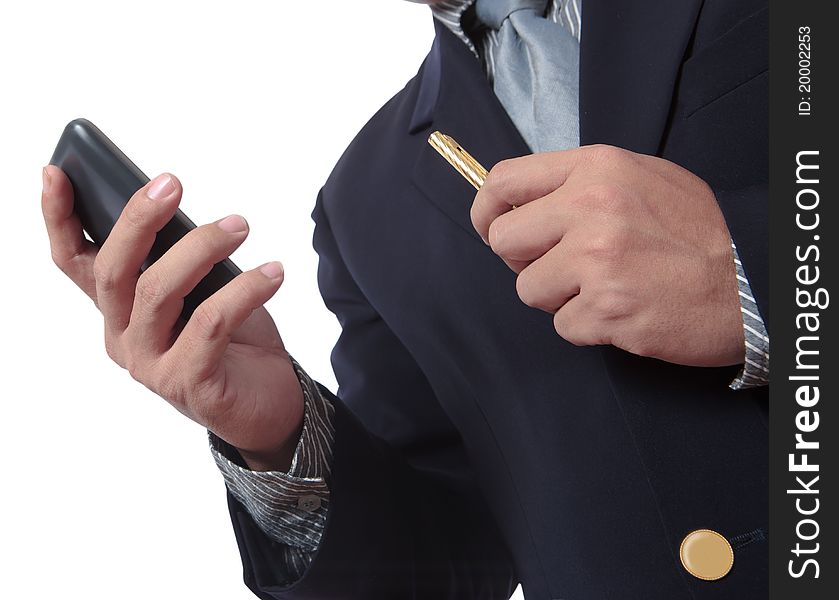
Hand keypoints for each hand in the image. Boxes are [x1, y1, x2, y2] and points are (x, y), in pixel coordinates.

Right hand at [41, 166, 303, 470]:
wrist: (270, 403)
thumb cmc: (234, 339)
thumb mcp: (203, 290)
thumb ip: (180, 259)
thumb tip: (175, 204)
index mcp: (119, 311)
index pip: (76, 263)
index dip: (59, 218)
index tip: (55, 171)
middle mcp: (124, 338)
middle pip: (113, 271)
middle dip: (138, 220)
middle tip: (173, 185)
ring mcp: (152, 365)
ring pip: (157, 293)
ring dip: (201, 249)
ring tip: (240, 226)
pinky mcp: (189, 384)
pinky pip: (210, 325)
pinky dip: (244, 291)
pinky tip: (273, 273)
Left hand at [471, 145, 743, 366]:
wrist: (750, 280)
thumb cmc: (698, 232)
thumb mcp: (642, 179)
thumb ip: (582, 184)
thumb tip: (526, 204)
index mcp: (596, 168)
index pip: (504, 181)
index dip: (487, 210)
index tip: (492, 228)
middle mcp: (591, 208)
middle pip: (504, 240)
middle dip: (523, 260)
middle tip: (558, 266)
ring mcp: (597, 260)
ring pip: (528, 289)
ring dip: (558, 297)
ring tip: (602, 288)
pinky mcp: (607, 308)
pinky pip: (562, 326)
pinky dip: (586, 326)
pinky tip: (621, 311)